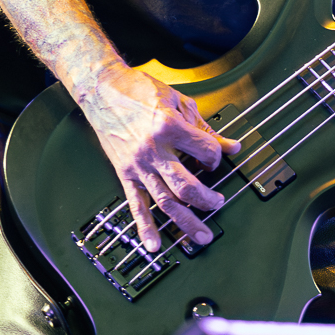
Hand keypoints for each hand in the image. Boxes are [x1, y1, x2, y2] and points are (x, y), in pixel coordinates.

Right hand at [77, 64, 243, 252]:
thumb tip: (232, 146)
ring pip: (165, 201)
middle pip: (186, 186)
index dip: (216, 156)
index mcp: (168, 127)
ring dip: (186, 221)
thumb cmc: (139, 91)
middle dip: (207, 199)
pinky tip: (154, 244)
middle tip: (219, 203)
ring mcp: (138, 165)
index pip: (205, 152)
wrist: (103, 89)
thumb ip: (206, 128)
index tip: (215, 157)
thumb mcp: (179, 102)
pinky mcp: (125, 173)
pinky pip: (136, 205)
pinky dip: (145, 227)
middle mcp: (153, 150)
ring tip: (202, 236)